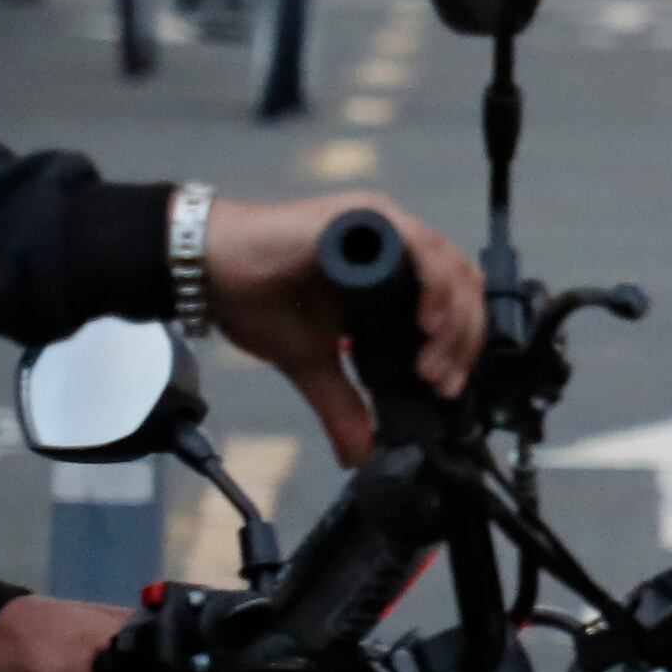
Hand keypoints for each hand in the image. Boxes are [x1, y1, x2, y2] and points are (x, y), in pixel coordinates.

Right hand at [201, 192, 488, 463]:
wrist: (207, 270)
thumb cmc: (255, 299)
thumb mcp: (312, 363)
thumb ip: (341, 405)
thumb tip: (358, 454)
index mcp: (392, 274)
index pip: (454, 306)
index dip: (461, 348)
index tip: (445, 388)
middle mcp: (395, 246)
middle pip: (463, 289)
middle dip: (462, 342)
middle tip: (441, 382)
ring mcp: (383, 227)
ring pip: (450, 271)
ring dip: (453, 321)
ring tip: (432, 362)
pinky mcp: (365, 217)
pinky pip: (421, 247)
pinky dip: (435, 285)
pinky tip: (425, 322)